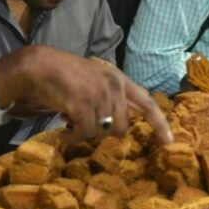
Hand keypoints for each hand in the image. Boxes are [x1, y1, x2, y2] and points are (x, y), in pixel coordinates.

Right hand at [0, 45, 172, 142]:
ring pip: (102, 132)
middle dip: (105, 132)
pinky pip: (84, 133)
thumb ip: (114, 97)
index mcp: (120, 80)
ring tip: (70, 120)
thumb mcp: (98, 80)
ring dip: (85, 133)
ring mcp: (99, 95)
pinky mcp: (82, 104)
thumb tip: (125, 123)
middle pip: (121, 127)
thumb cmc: (67, 75)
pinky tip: (63, 129)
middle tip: (85, 124)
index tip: (168, 142)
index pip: (147, 104)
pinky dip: (72, 137)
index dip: (159, 124)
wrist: (40, 66)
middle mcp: (114, 87)